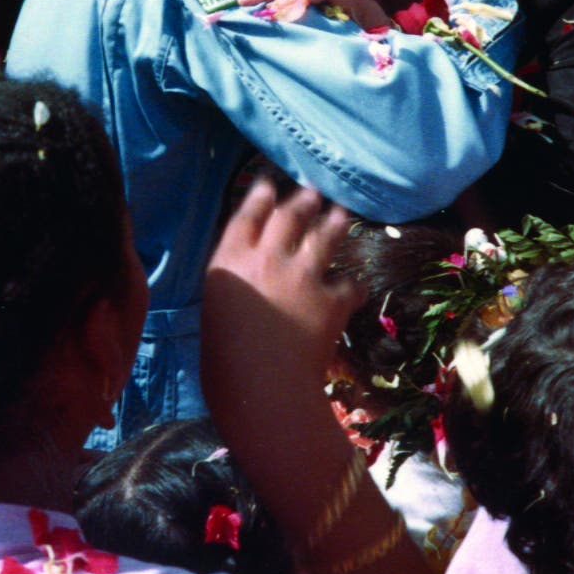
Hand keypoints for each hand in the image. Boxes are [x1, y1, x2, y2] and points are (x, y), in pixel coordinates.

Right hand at [203, 180, 363, 388]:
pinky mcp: (332, 298)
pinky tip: (357, 287)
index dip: (260, 197)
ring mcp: (302, 274)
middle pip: (289, 216)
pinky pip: (349, 284)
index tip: (268, 184)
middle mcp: (267, 258)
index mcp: (230, 261)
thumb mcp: (216, 311)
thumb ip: (235, 287)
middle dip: (303, 201)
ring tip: (341, 215)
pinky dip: (353, 286)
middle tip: (312, 192)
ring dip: (334, 223)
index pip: (247, 215)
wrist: (261, 389)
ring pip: (324, 235)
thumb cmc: (224, 363)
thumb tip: (248, 284)